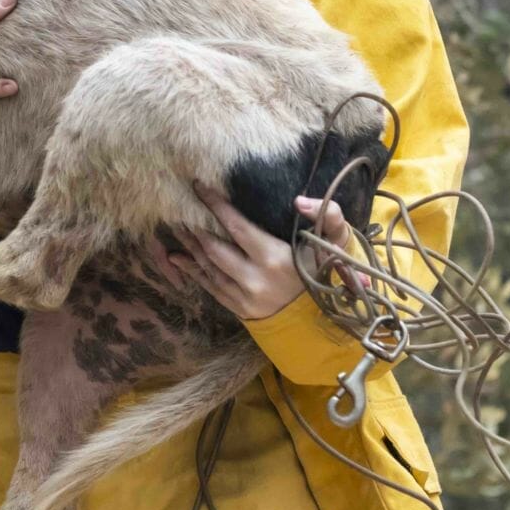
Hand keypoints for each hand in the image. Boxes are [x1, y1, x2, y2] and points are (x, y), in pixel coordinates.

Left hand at [162, 183, 363, 320]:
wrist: (320, 323)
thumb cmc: (324, 275)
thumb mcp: (334, 245)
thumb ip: (328, 217)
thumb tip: (300, 200)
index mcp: (274, 258)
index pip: (237, 227)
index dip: (216, 206)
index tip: (199, 186)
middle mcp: (253, 278)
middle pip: (214, 248)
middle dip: (194, 227)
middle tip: (176, 207)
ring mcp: (243, 296)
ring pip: (207, 267)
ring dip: (189, 247)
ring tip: (174, 227)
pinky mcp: (238, 309)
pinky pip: (209, 286)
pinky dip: (191, 271)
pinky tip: (176, 258)